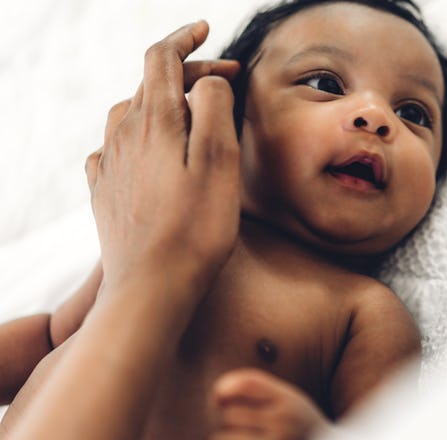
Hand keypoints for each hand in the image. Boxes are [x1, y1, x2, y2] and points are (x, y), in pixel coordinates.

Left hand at [85, 21, 241, 303]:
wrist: (152, 287)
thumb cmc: (196, 229)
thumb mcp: (220, 160)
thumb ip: (214, 107)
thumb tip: (207, 82)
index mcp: (154, 121)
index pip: (161, 58)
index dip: (185, 38)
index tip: (206, 29)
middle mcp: (123, 136)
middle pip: (150, 85)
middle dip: (187, 74)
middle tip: (225, 81)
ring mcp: (110, 165)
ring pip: (131, 114)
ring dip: (162, 104)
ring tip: (191, 114)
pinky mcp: (106, 193)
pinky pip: (115, 148)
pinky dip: (137, 137)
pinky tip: (148, 153)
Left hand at [207, 368, 330, 439]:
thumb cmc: (298, 428)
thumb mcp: (287, 400)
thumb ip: (253, 386)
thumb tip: (216, 395)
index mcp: (290, 405)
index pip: (245, 385)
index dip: (225, 389)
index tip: (222, 399)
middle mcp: (284, 430)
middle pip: (228, 416)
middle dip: (228, 423)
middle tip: (243, 430)